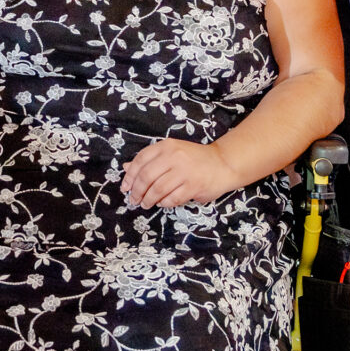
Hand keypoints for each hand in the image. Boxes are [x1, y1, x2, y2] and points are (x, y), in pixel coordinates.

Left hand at [122, 139, 241, 207]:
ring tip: (146, 204)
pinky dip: (164, 203)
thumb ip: (149, 160)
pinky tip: (162, 202)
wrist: (223, 163)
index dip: (130, 176)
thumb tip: (126, 168)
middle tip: (134, 200)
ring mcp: (185, 171)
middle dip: (137, 191)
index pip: (140, 160)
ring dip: (149, 200)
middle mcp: (174, 156)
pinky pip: (172, 198)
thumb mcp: (171, 153)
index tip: (125, 188)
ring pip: (158, 189)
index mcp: (166, 146)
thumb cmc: (194, 159)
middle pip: (146, 177)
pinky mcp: (194, 186)